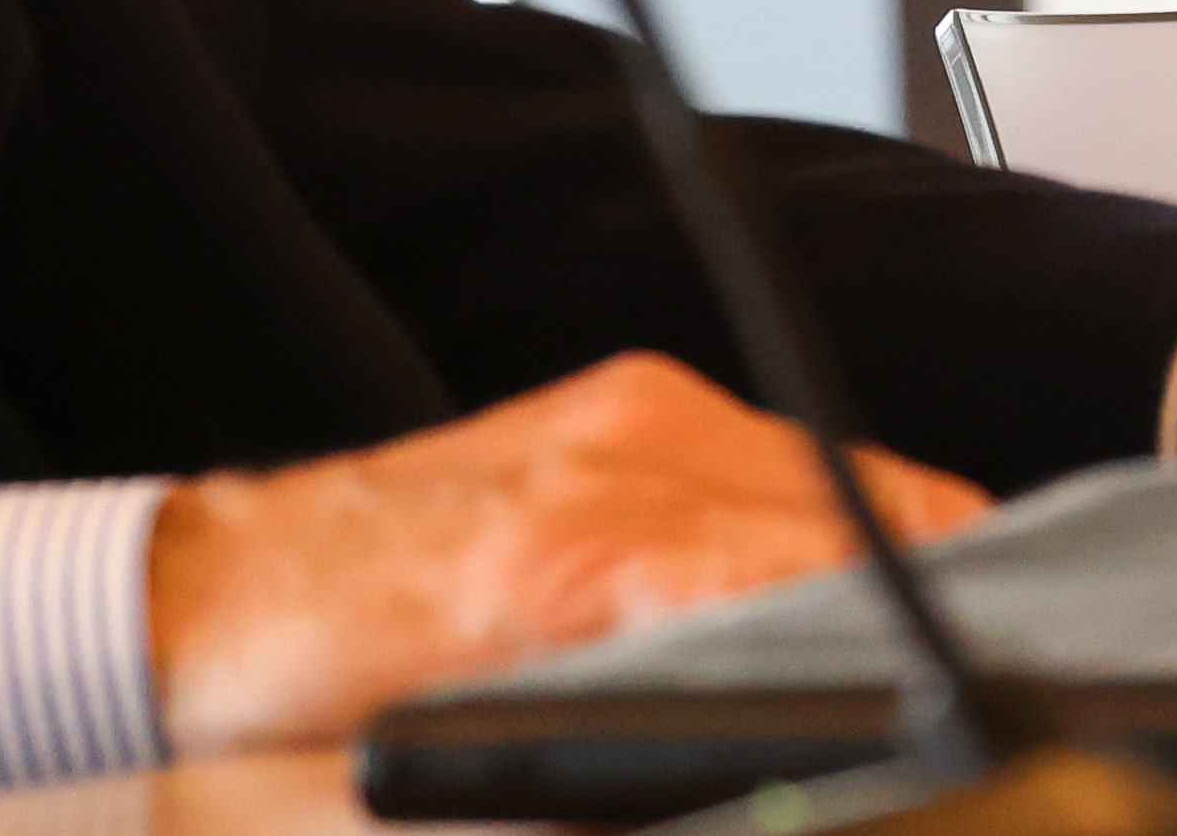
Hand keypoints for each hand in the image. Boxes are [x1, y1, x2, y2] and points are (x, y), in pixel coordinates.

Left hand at [143, 353, 987, 756]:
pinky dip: (825, 513)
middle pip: (864, 508)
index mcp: (574, 562)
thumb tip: (756, 777)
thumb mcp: (464, 770)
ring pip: (837, 472)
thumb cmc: (304, 697)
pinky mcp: (622, 399)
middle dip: (936, 586)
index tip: (973, 668)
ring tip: (912, 628)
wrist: (196, 597)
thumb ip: (609, 774)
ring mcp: (626, 415)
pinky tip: (817, 577)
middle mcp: (614, 462)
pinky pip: (775, 449)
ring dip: (889, 545)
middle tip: (980, 666)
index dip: (908, 620)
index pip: (820, 567)